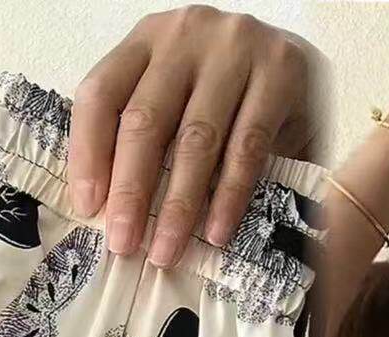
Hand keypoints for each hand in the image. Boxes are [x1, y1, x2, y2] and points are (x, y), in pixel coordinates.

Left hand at [67, 4, 323, 266]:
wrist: (301, 64)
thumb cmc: (229, 93)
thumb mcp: (179, 95)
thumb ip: (148, 132)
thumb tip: (111, 209)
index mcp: (148, 38)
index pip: (102, 93)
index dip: (88, 153)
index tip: (87, 207)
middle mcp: (187, 34)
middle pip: (146, 120)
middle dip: (131, 191)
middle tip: (124, 243)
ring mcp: (236, 50)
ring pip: (196, 139)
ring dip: (179, 205)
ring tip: (167, 250)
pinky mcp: (280, 75)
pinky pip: (248, 147)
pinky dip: (229, 195)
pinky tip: (215, 231)